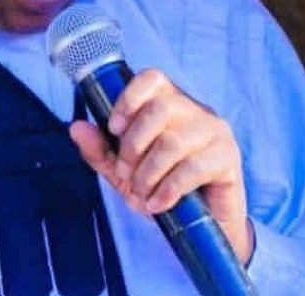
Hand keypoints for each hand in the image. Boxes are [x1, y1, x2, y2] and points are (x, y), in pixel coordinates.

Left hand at [69, 68, 253, 263]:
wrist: (204, 226)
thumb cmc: (164, 188)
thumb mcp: (125, 172)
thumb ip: (101, 150)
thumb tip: (76, 127)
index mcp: (171, 103)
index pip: (152, 78)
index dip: (129, 98)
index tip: (113, 128)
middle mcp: (195, 111)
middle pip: (159, 109)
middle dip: (133, 146)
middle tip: (125, 174)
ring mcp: (215, 132)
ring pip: (172, 142)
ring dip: (148, 174)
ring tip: (141, 195)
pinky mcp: (228, 158)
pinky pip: (193, 168)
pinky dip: (167, 190)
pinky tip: (158, 204)